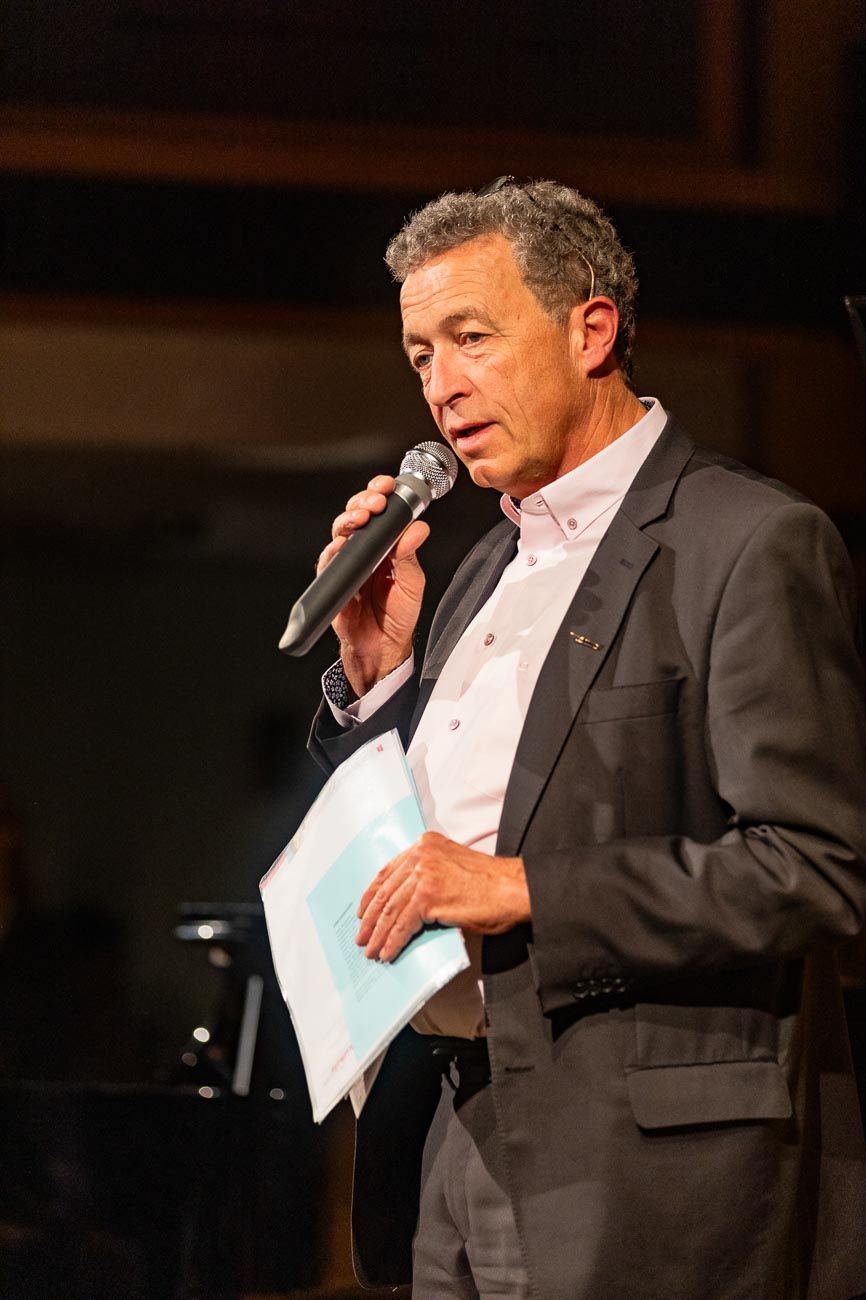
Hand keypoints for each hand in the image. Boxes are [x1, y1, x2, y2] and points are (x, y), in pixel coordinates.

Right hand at [318, 474, 428, 694]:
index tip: (388, 486)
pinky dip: (334, 550)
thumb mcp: (412, 583)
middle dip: (363, 501)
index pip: (379, 512)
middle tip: (376, 500)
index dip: (380, 494)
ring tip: (362, 516)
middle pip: (356, 514)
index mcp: (384, 546)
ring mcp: (346, 564)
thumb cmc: (397, 616)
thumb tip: (418, 528)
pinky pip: (328, 561)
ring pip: (340, 532)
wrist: (383, 649)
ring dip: (349, 519)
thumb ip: (411, 555)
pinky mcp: (333, 581)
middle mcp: (363, 551)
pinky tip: (343, 543)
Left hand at [356, 831, 530, 962]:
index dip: (372, 894)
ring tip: (372, 951)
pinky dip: (394, 941)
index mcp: (426, 845)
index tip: (363, 912)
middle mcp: (421, 855)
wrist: (513, 889)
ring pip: (391, 910)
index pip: (389, 871)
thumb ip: (427, 879)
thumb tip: (404, 908)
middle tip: (362, 937)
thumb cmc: (490, 884)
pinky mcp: (428, 896)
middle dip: (371, 918)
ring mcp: (423, 874)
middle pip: (386, 891)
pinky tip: (389, 952)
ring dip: (379, 934)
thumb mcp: (452, 870)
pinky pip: (403, 924)